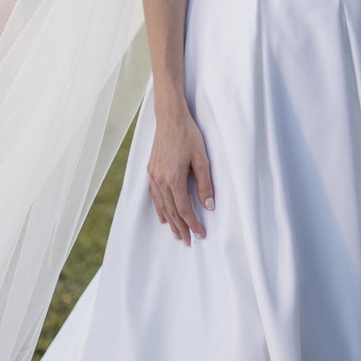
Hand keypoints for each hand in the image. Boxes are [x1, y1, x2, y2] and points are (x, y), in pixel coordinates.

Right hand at [147, 107, 214, 244]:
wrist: (170, 118)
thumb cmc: (189, 136)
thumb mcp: (202, 159)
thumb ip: (205, 184)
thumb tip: (209, 205)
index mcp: (174, 179)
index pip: (184, 209)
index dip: (193, 223)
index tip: (200, 234)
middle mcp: (160, 180)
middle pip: (171, 211)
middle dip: (181, 228)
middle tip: (188, 242)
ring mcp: (153, 176)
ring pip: (161, 206)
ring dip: (170, 222)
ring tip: (177, 234)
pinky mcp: (151, 171)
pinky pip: (154, 196)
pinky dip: (160, 209)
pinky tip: (163, 216)